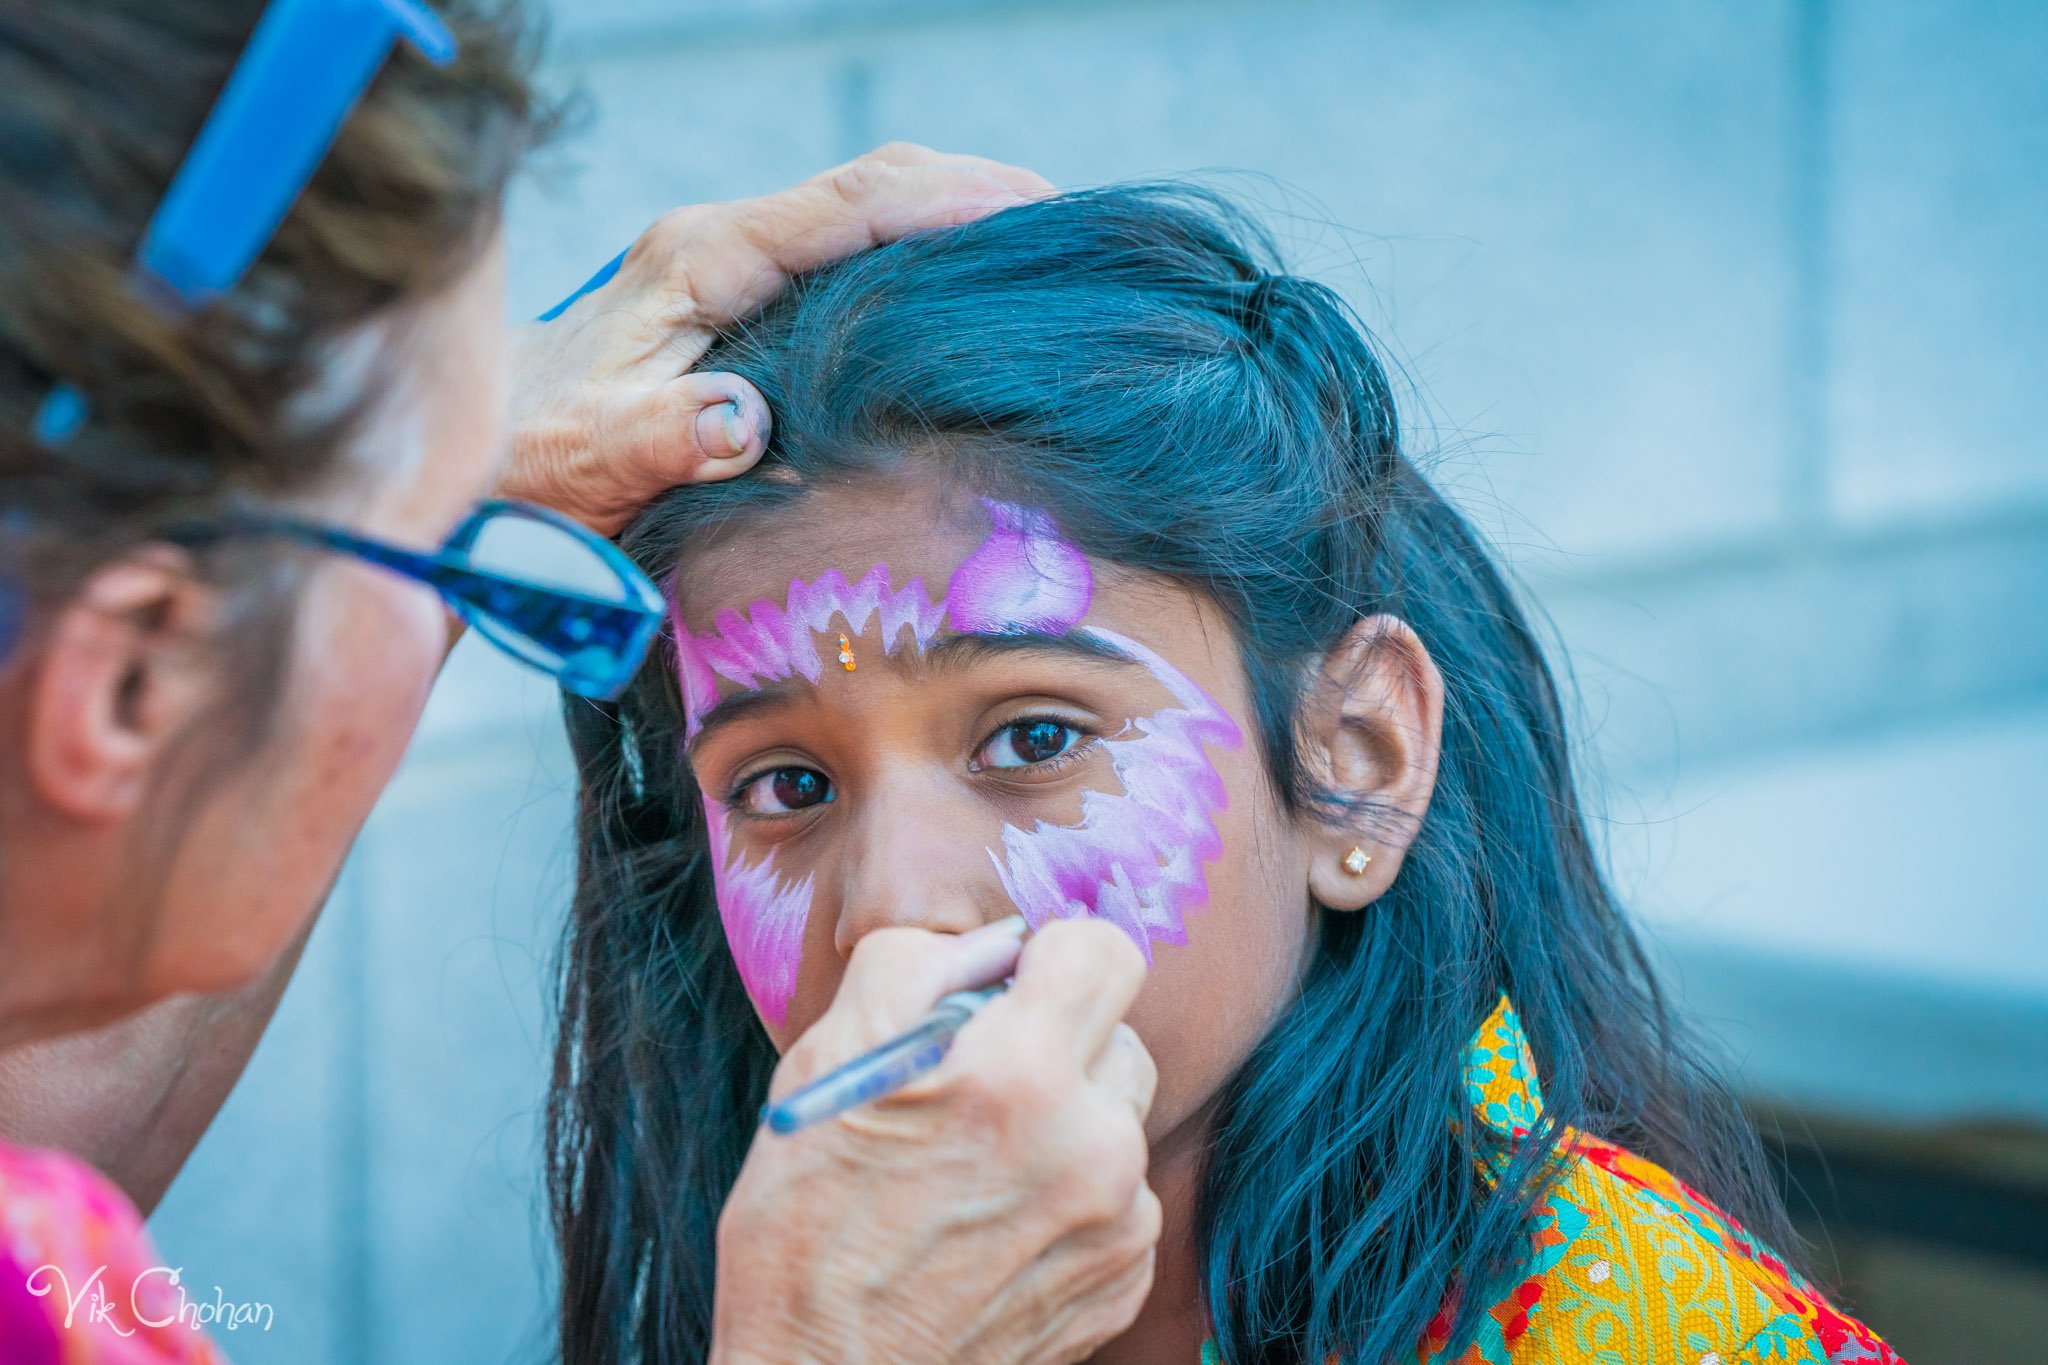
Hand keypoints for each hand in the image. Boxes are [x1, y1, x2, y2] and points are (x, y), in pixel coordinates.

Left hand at [501, 143, 1050, 535]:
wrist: (471, 460)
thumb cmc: (528, 464)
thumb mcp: (585, 462)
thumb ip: (658, 438)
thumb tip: (744, 424)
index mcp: (703, 259)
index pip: (853, 204)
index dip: (953, 200)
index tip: (1038, 209)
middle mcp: (722, 244)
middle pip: (876, 187)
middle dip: (977, 193)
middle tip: (1074, 228)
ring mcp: (730, 266)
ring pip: (867, 215)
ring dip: (954, 222)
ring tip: (1046, 253)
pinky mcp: (737, 298)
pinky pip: (848, 256)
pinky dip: (918, 259)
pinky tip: (963, 299)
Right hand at [712, 917, 1160, 1364]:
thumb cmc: (805, 1227)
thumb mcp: (826, 1062)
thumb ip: (914, 964)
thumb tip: (992, 944)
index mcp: (1020, 1075)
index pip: (1104, 952)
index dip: (1053, 956)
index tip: (1011, 988)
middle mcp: (1093, 1145)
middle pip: (1121, 1034)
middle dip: (1057, 1041)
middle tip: (976, 1086)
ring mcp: (1119, 1222)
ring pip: (1121, 1116)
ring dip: (1068, 1119)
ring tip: (977, 1167)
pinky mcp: (1125, 1281)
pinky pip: (1124, 1195)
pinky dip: (1073, 1194)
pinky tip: (995, 1226)